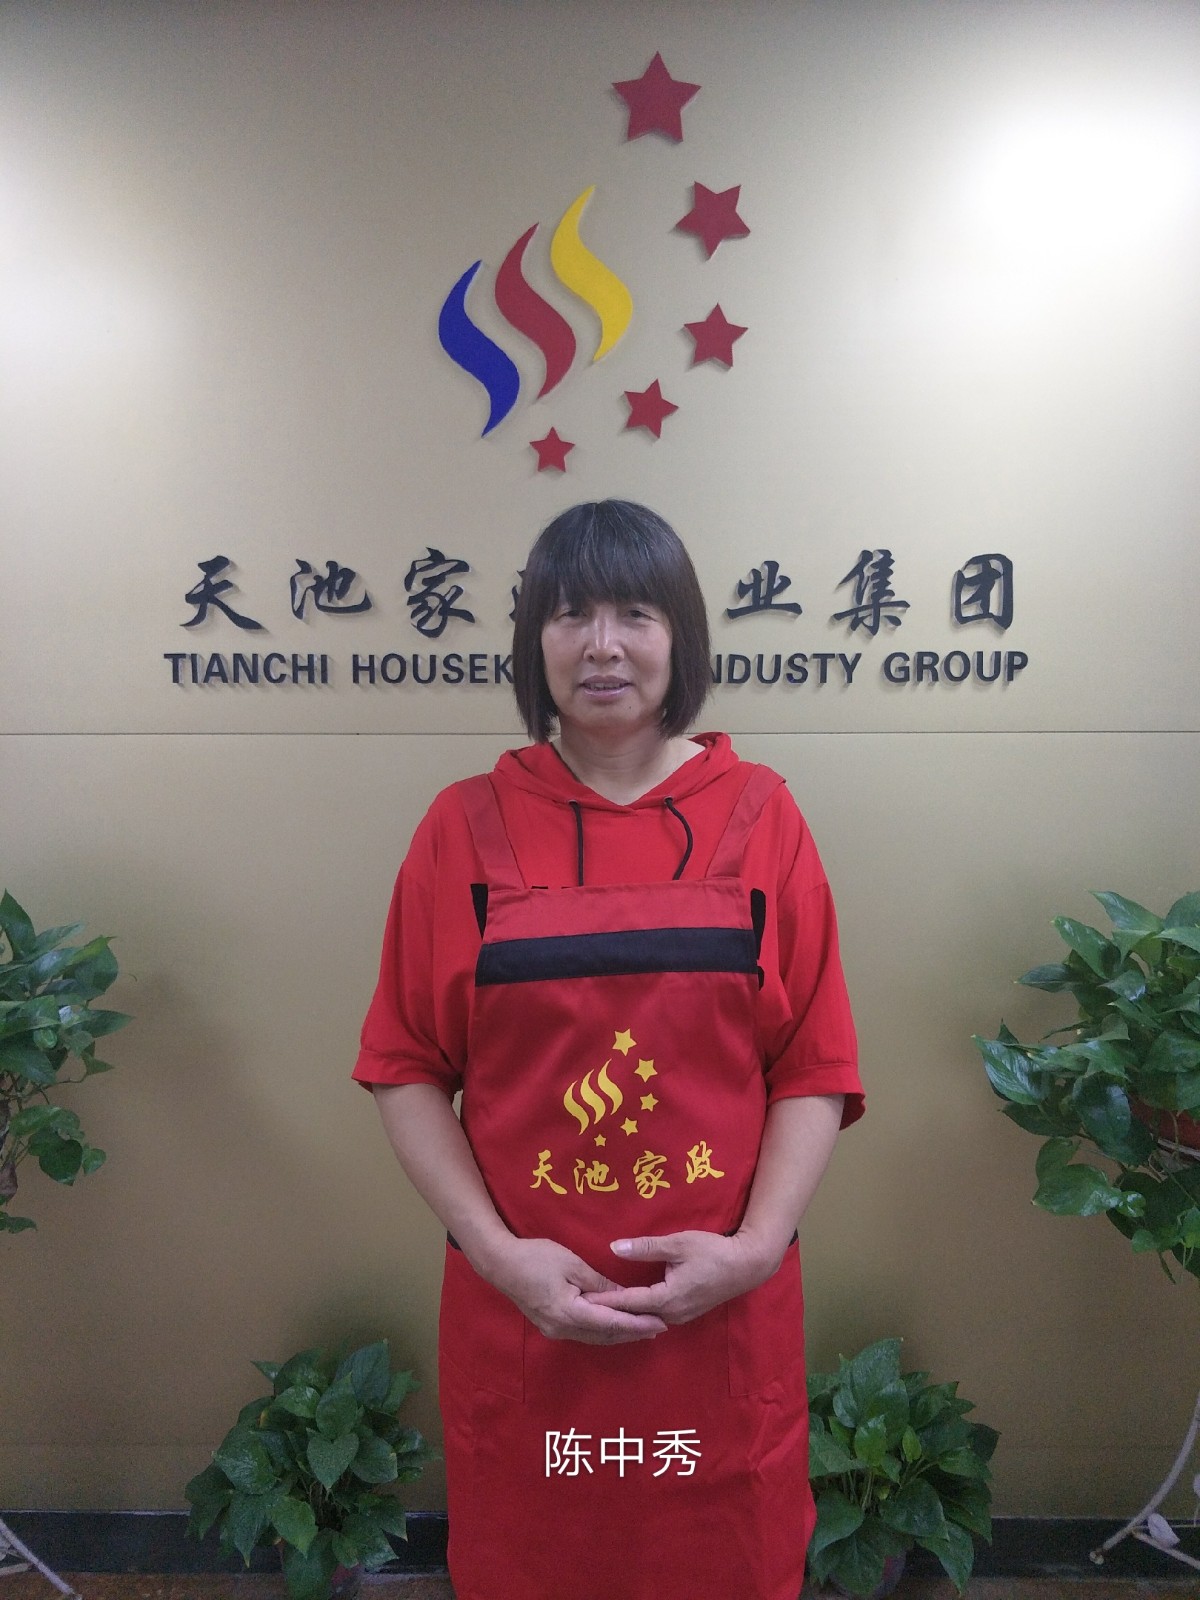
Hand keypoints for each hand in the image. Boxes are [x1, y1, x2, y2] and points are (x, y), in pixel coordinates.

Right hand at [483, 1235, 668, 1344]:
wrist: (500, 1263)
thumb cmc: (537, 1257)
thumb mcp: (573, 1264)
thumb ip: (599, 1284)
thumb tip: (624, 1297)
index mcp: (569, 1313)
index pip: (611, 1323)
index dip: (637, 1324)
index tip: (659, 1323)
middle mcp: (563, 1329)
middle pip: (605, 1335)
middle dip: (633, 1332)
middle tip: (659, 1326)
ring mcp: (555, 1330)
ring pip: (595, 1337)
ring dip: (620, 1333)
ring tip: (644, 1328)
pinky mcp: (551, 1325)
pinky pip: (584, 1332)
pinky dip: (603, 1330)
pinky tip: (615, 1325)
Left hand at [583, 1230, 776, 1325]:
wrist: (746, 1265)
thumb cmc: (712, 1251)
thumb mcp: (677, 1243)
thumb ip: (645, 1247)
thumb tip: (614, 1248)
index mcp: (667, 1298)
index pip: (628, 1302)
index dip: (604, 1301)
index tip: (581, 1301)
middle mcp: (671, 1314)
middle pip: (634, 1315)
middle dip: (609, 1312)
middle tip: (582, 1308)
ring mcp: (680, 1317)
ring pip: (645, 1318)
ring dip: (623, 1314)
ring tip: (598, 1310)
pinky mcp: (686, 1313)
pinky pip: (655, 1316)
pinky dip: (638, 1313)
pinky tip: (626, 1308)